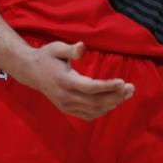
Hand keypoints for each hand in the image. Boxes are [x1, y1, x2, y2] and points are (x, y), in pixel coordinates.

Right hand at [15, 41, 133, 120]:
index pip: (90, 88)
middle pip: (95, 101)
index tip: (122, 82)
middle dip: (115, 96)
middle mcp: (65, 97)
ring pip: (94, 110)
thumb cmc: (47, 56)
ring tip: (127, 93)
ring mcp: (66, 105)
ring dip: (113, 103)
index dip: (107, 87)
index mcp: (64, 81)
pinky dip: (103, 110)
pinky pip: (88, 114)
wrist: (31, 72)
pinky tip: (114, 102)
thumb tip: (82, 47)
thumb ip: (71, 49)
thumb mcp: (57, 48)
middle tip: (131, 87)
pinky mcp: (67, 109)